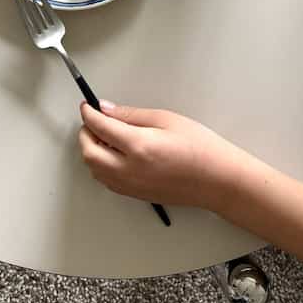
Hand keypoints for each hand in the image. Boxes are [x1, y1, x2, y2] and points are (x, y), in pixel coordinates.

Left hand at [78, 100, 247, 209]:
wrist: (218, 180)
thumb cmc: (199, 146)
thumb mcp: (165, 119)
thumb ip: (131, 115)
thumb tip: (106, 109)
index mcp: (138, 146)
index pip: (100, 127)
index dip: (89, 114)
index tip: (87, 106)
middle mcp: (129, 170)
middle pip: (89, 152)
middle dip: (85, 133)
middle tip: (93, 119)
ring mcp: (131, 186)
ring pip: (94, 170)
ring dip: (91, 150)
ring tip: (104, 135)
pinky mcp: (136, 195)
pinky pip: (106, 181)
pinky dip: (101, 165)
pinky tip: (114, 153)